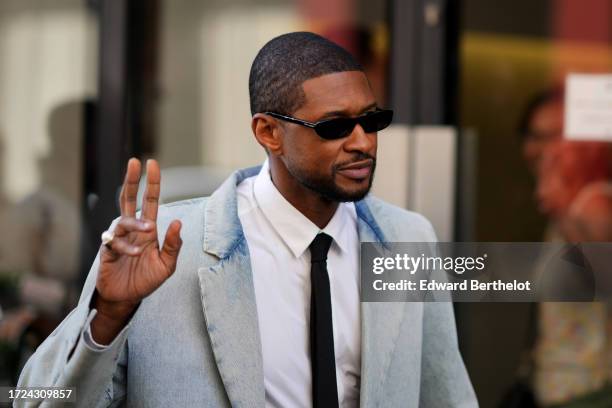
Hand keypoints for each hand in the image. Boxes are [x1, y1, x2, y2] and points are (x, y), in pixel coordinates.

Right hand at [91, 159, 181, 343]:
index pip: (149, 201)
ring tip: (149, 231)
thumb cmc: (146, 280)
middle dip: (132, 180)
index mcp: (147, 229)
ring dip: (136, 223)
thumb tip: (178, 221)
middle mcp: (132, 230)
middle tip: (135, 162)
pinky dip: (126, 246)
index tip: (152, 163)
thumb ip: (174, 245)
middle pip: (128, 199)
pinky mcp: (107, 251)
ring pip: (122, 220)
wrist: (126, 299)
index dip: (151, 183)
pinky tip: (136, 254)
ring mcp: (118, 238)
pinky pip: (114, 242)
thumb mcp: (167, 265)